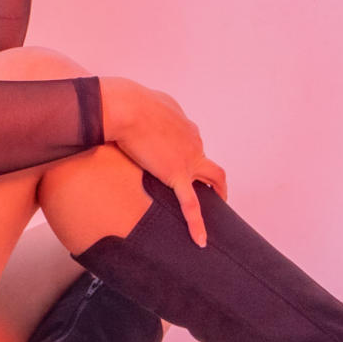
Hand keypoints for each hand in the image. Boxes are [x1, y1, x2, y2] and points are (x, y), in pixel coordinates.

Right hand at [98, 76, 229, 247]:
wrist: (125, 107)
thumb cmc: (127, 101)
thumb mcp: (145, 102)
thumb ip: (151, 113)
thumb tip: (143, 119)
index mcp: (184, 125)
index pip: (192, 142)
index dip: (188, 154)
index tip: (180, 163)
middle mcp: (192, 140)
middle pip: (207, 160)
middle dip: (211, 176)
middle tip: (211, 189)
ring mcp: (188, 158)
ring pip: (212, 178)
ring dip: (217, 191)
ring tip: (216, 205)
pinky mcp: (176, 174)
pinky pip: (190, 203)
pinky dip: (196, 223)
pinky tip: (200, 240)